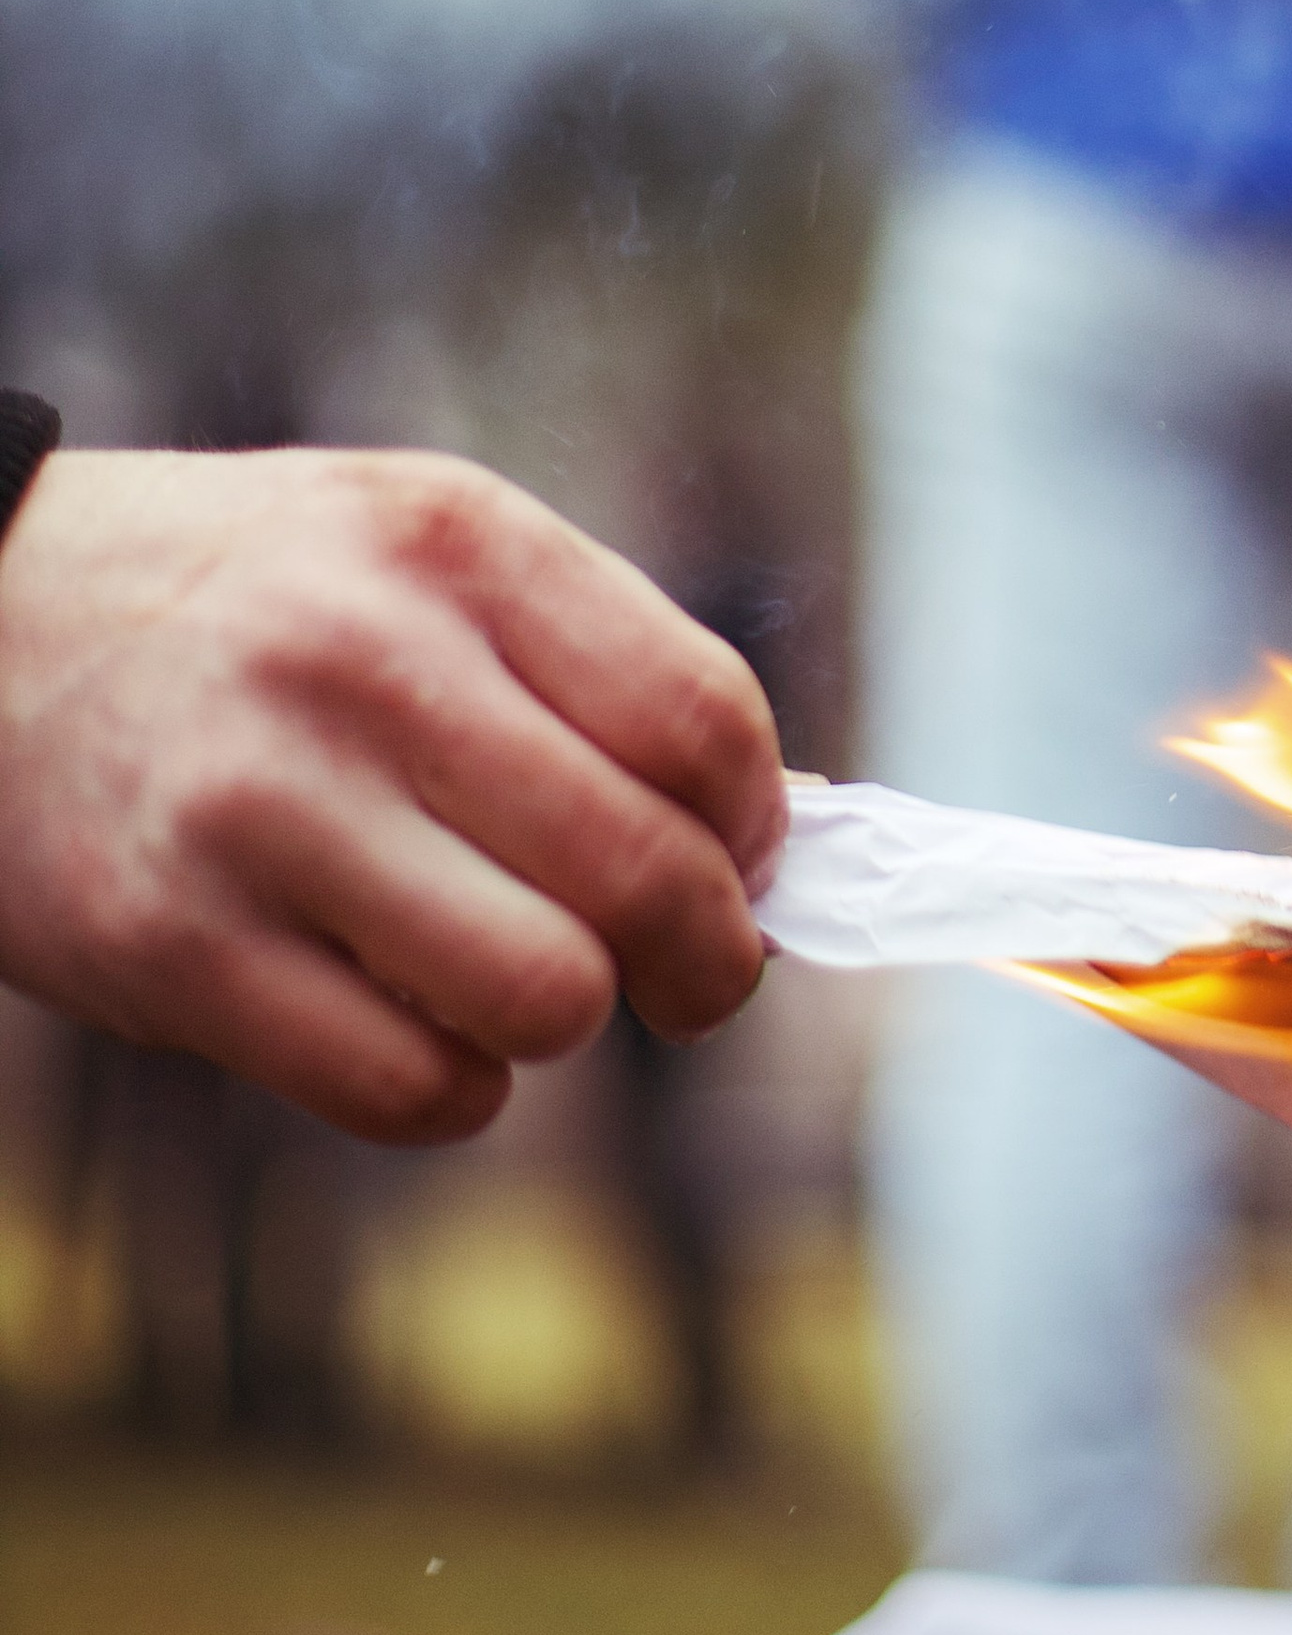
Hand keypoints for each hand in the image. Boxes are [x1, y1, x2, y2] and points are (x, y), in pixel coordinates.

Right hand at [0, 446, 788, 1143]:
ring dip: (565, 1020)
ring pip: (546, 997)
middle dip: (711, 962)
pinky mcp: (172, 946)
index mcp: (454, 543)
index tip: (743, 864)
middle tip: (693, 980)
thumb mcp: (416, 553)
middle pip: (649, 874)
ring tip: (521, 982)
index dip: (759, 829)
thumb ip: (588, 664)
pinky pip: (411, 1090)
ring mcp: (261, 806)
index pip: (704, 721)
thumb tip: (775, 841)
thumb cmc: (252, 603)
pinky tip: (416, 1028)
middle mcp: (364, 659)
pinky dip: (453, 1091)